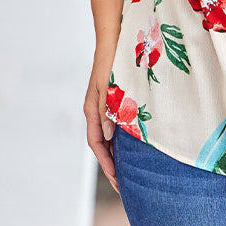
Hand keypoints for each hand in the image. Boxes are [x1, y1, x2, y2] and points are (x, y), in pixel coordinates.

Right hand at [84, 49, 119, 194]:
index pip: (96, 144)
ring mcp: (105, 108)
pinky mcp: (114, 103)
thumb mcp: (109, 89)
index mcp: (92, 110)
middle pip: (102, 146)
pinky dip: (122, 143)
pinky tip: (133, 151)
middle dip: (112, 167)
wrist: (115, 38)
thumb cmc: (113, 61)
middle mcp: (97, 111)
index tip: (117, 180)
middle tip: (124, 187)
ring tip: (129, 175)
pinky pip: (116, 129)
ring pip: (109, 139)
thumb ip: (107, 112)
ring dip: (117, 157)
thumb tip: (107, 137)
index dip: (106, 164)